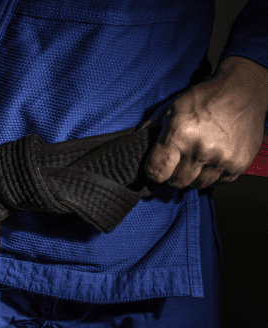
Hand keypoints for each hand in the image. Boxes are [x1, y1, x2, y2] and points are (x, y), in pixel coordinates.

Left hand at [144, 56, 267, 188]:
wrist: (242, 91)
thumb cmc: (204, 98)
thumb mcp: (171, 107)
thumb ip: (152, 127)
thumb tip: (137, 143)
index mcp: (179, 134)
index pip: (156, 171)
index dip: (154, 171)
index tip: (156, 167)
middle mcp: (200, 149)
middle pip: (176, 182)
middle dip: (173, 173)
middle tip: (178, 161)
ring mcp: (221, 158)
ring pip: (197, 184)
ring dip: (193, 175)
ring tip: (196, 159)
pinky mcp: (238, 164)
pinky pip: (217, 182)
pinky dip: (212, 175)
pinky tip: (212, 159)